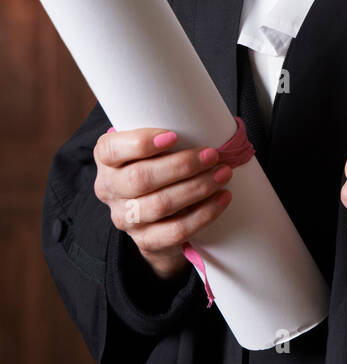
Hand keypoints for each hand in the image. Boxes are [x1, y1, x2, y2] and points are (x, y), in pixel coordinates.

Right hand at [93, 127, 233, 279]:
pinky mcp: (145, 240)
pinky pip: (176, 231)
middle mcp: (110, 189)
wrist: (154, 217)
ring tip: (222, 174)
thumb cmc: (157, 166)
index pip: (112, 151)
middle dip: (181, 166)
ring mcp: (125, 218)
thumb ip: (163, 136)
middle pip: (141, 179)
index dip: (141, 143)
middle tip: (212, 155)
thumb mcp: (150, 148)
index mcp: (106, 159)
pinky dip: (204, 214)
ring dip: (197, 188)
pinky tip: (221, 198)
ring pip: (161, 205)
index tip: (174, 136)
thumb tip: (202, 123)